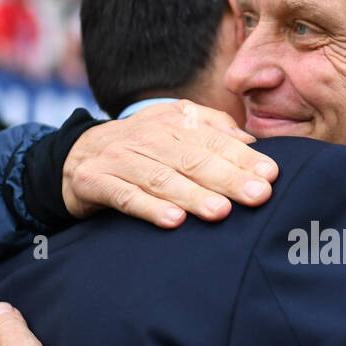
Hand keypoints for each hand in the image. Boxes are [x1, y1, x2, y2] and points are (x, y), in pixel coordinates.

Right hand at [62, 100, 276, 224]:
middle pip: (192, 159)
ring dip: (193, 196)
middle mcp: (147, 137)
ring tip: (221, 213)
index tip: (271, 175)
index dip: (243, 158)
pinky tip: (173, 222)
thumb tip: (251, 141)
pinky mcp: (94, 181)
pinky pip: (124, 196)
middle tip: (258, 195)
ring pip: (161, 178)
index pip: (213, 140)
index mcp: (172, 123)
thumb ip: (211, 129)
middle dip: (228, 178)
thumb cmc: (141, 148)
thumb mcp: (173, 127)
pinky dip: (149, 208)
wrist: (74, 156)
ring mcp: (119, 159)